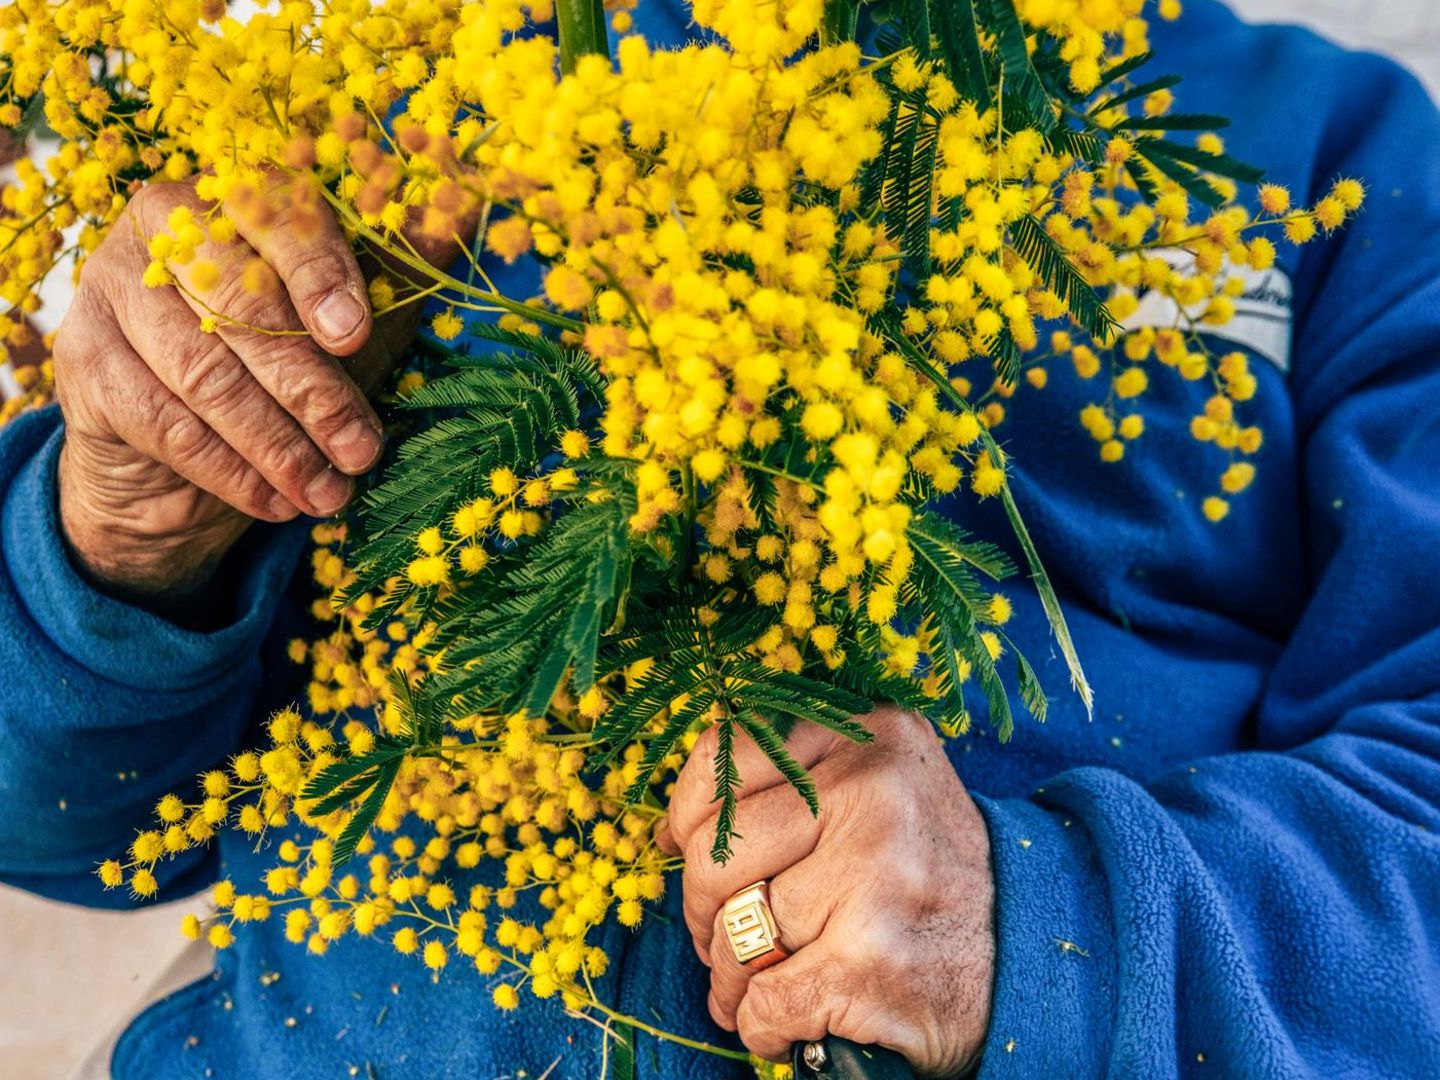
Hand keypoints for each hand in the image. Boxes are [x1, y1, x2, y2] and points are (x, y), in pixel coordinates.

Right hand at [52, 174, 455, 608]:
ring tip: (330, 492)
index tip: (355, 335)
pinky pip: (165, 423)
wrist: (177, 452)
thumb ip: (394, 276)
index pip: (272, 212)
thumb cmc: (280, 366)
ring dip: (277, 445)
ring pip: (203, 372)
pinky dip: (231, 471)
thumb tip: (462, 215)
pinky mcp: (84, 362)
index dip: (317, 273)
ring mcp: (110, 290)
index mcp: (232, 194)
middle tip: (362, 449)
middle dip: (310, 388)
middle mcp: (160, 226)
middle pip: (239, 304)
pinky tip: (278, 502)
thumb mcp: (348, 324)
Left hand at [661, 707, 995, 1078]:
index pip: (721, 764)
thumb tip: (669, 828)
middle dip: (703, 911)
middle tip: (723, 935)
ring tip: (755, 981)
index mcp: (866, 732)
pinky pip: (764, 998)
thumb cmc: (922, 865)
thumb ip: (783, 782)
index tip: (693, 853)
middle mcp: (874, 789)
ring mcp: (876, 873)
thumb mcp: (873, 783)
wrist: (1028, 948)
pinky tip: (783, 1021)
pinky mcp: (874, 958)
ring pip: (735, 931)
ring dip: (730, 975)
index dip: (688, 821)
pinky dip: (760, 1023)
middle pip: (716, 854)